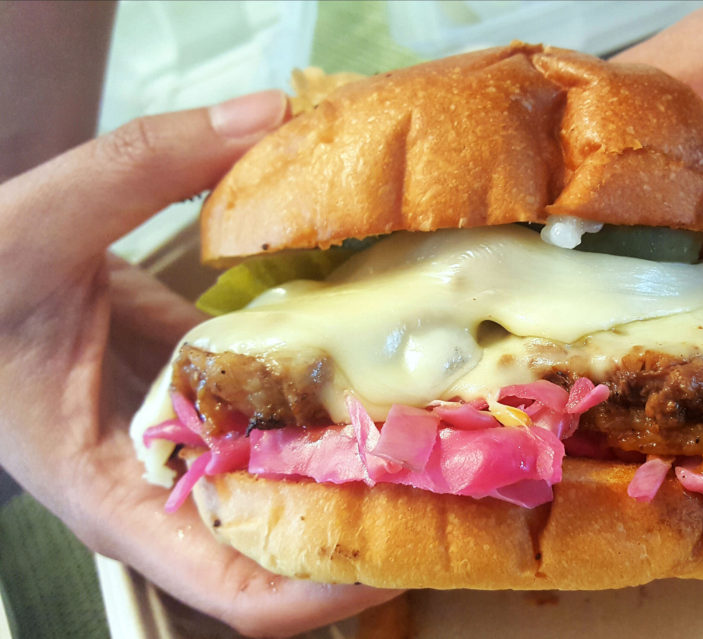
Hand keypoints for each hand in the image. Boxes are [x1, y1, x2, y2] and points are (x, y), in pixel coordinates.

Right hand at [0, 91, 399, 636]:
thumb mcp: (35, 226)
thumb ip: (143, 165)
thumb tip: (266, 116)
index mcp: (116, 495)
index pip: (238, 589)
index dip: (332, 587)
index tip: (414, 550)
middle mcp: (165, 489)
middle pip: (292, 547)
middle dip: (378, 517)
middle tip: (463, 468)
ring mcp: (194, 448)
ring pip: (297, 483)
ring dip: (371, 458)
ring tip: (451, 416)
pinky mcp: (211, 404)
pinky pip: (286, 423)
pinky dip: (337, 404)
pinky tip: (390, 362)